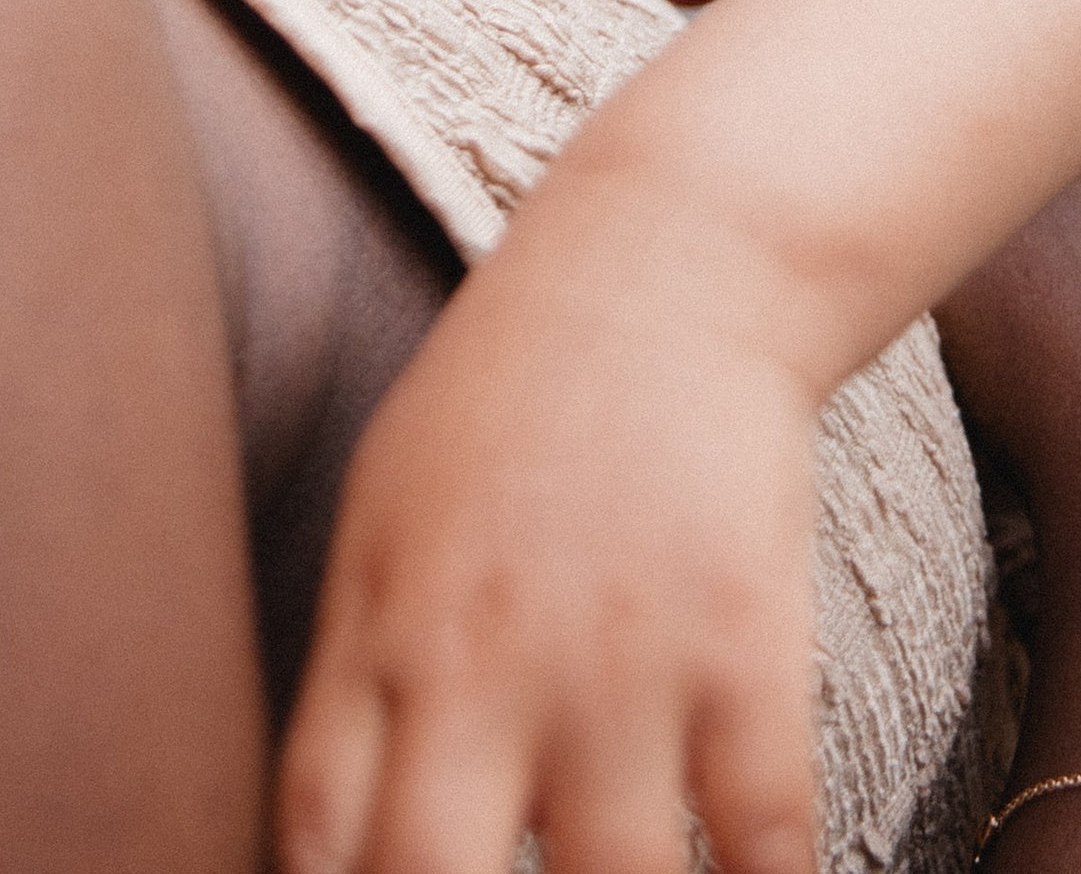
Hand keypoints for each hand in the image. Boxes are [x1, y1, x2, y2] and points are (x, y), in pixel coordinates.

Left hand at [277, 214, 820, 873]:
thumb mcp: (384, 512)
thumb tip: (323, 846)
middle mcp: (483, 658)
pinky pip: (764, 844)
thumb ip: (355, 676)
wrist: (665, 264)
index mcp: (381, 629)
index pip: (315, 837)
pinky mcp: (747, 645)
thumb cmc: (513, 398)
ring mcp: (618, 658)